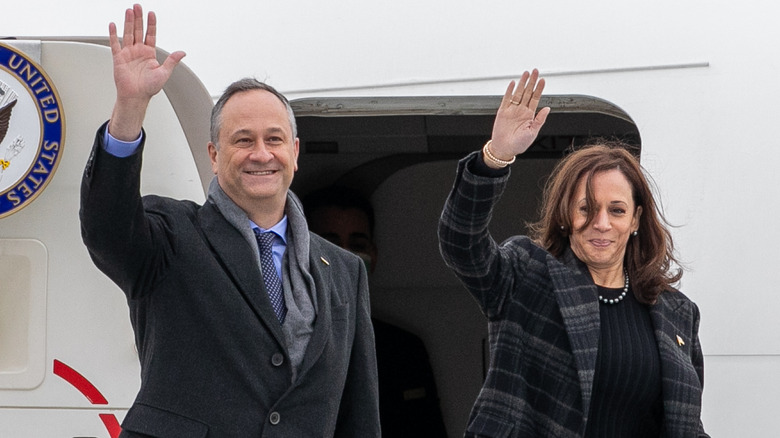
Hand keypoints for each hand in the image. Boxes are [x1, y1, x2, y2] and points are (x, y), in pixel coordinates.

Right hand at [108, 4, 184, 139]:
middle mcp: (138, 51)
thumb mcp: (164, 73)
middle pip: (138, 30)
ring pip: (128, 34)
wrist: (136, 97)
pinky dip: (114, 34)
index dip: (151, 24)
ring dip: (128, 22)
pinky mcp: (118, 58)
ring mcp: (128, 53)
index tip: (151, 13)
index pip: (150, 34)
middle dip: (138, 18)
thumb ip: (172, 61)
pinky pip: (115, 44)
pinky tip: (113, 25)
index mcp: (149, 53)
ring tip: (129, 11)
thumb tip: (182, 52)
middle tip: (138, 6)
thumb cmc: (149, 88)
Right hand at [486, 69, 549, 163]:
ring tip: (526, 73)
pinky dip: (509, 91)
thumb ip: (540, 120)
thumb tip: (547, 108)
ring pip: (518, 93)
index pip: (535, 98)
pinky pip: (506, 99)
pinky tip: (513, 83)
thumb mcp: (533, 132)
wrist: (505, 149)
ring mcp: (512, 110)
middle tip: (535, 71)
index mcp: (529, 115)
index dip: (539, 89)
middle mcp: (521, 111)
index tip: (543, 80)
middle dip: (531, 82)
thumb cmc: (519, 144)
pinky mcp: (502, 112)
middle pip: (527, 93)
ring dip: (522, 83)